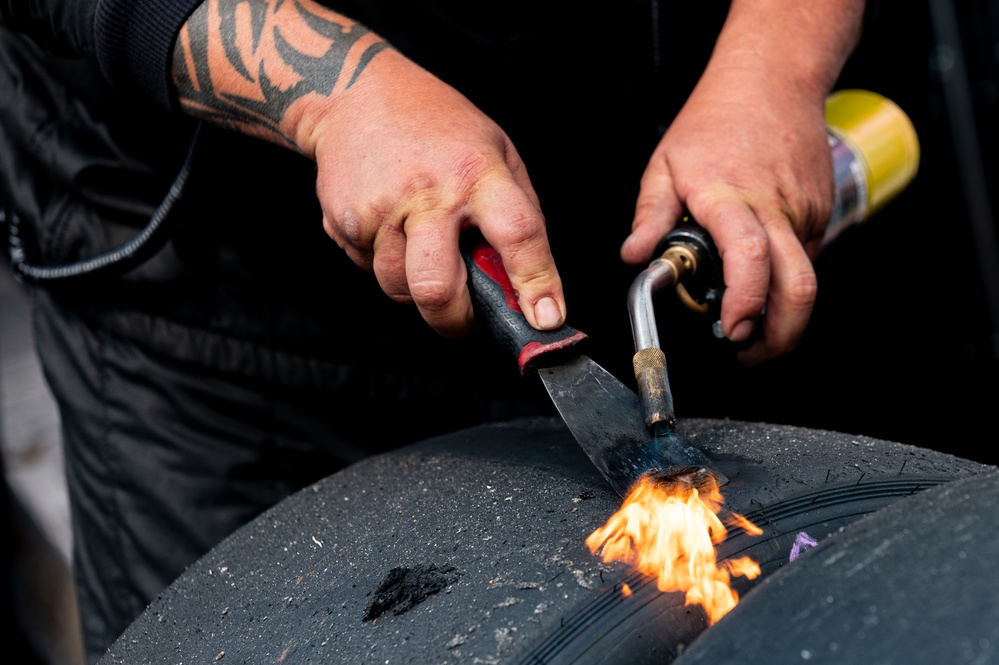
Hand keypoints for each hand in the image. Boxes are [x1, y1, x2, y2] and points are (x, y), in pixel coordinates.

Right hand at [173, 0, 563, 338]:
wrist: (355, 95)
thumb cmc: (437, 127)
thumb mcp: (496, 151)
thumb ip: (515, 213)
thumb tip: (527, 282)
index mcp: (478, 172)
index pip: (518, 235)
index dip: (537, 283)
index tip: (546, 318)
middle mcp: (429, 194)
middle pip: (437, 289)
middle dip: (455, 321)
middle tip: (465, 317)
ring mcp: (381, 209)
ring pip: (398, 289)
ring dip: (415, 289)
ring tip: (422, 250)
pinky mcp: (344, 222)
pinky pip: (369, 270)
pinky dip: (385, 262)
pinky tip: (390, 228)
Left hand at [620, 62, 833, 365]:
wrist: (774, 79)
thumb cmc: (717, 118)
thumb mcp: (666, 163)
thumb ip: (650, 216)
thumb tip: (635, 256)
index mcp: (730, 199)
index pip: (749, 259)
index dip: (745, 304)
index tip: (730, 330)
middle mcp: (776, 210)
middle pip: (799, 289)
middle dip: (779, 336)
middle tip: (747, 352)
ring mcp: (805, 212)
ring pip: (805, 278)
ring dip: (782, 313)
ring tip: (747, 321)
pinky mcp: (821, 212)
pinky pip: (807, 258)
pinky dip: (785, 279)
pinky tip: (761, 274)